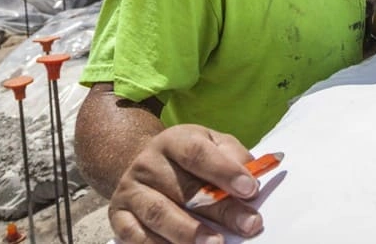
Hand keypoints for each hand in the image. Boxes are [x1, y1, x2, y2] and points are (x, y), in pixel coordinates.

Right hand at [108, 124, 264, 242]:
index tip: (251, 189)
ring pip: (159, 214)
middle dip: (220, 211)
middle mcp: (148, 163)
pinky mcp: (118, 216)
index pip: (198, 154)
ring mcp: (130, 190)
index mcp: (174, 140)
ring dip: (189, 233)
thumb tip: (256, 177)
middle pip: (185, 189)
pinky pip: (136, 236)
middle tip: (249, 225)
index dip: (225, 171)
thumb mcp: (213, 145)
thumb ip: (235, 157)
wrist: (145, 165)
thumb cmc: (190, 159)